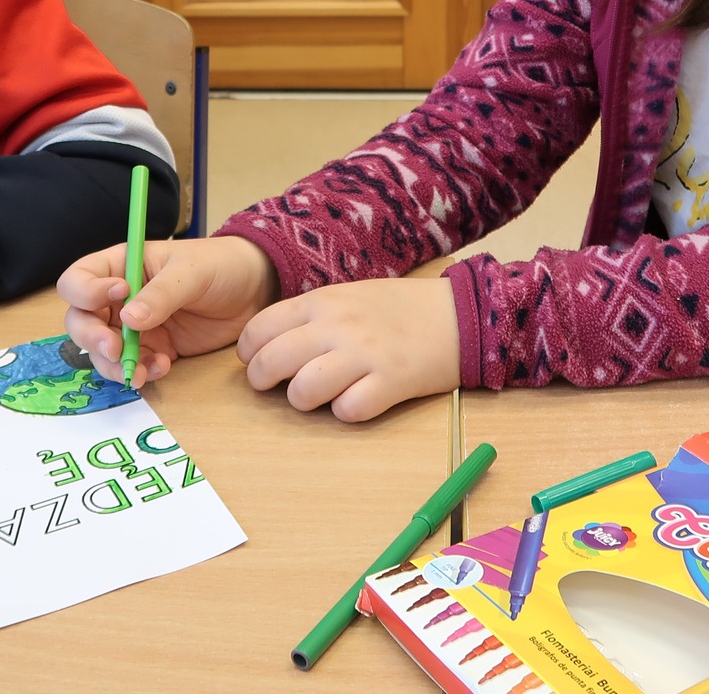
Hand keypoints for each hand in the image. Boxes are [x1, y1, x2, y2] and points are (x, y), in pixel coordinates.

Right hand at [57, 235, 280, 388]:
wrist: (256, 291)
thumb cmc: (221, 265)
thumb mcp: (191, 272)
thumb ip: (161, 295)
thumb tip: (128, 319)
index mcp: (120, 266)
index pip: (79, 279)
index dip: (86, 292)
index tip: (119, 295)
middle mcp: (119, 298)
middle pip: (81, 321)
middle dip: (92, 338)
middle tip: (115, 349)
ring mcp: (135, 326)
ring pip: (102, 351)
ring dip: (114, 364)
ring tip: (140, 369)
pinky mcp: (154, 348)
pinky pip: (132, 365)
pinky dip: (140, 371)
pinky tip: (161, 368)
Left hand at [238, 278, 459, 421]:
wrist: (458, 315)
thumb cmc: (399, 308)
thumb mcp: (349, 296)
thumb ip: (311, 315)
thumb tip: (270, 342)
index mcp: (324, 301)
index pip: (261, 328)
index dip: (250, 351)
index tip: (256, 360)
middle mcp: (338, 326)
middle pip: (273, 362)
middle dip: (263, 381)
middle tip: (274, 387)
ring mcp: (365, 355)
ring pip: (303, 391)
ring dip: (304, 401)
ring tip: (318, 396)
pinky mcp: (391, 383)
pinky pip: (349, 411)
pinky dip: (347, 412)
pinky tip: (357, 400)